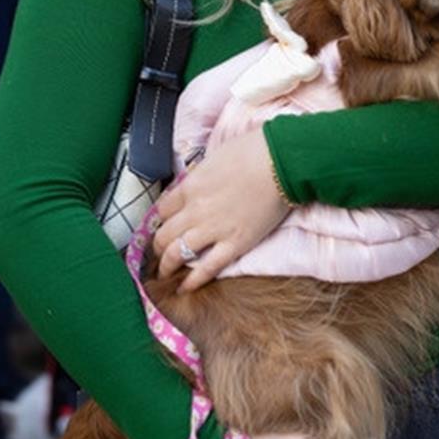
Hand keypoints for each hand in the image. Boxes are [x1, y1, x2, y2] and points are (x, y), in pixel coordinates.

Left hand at [153, 129, 289, 291]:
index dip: (161, 220)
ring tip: (165, 272)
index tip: (165, 225)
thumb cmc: (252, 151)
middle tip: (160, 251)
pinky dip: (192, 280)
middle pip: (164, 234)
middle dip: (158, 246)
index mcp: (190, 187)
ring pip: (177, 254)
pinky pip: (207, 268)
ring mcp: (213, 230)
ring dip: (167, 265)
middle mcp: (195, 210)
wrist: (280, 162)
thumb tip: (194, 185)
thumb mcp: (215, 158)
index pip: (162, 210)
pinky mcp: (234, 244)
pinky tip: (184, 287)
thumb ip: (200, 176)